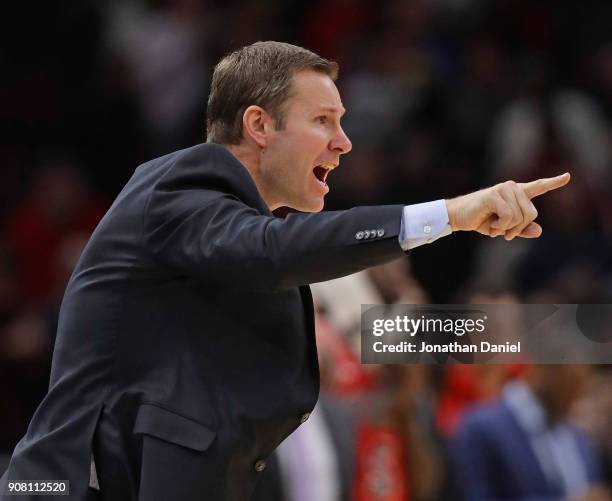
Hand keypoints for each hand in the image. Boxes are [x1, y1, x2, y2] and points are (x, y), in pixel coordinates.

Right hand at [445, 173, 570, 239]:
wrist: (458, 217)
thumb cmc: (481, 220)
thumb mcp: (504, 229)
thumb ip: (522, 230)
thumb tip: (538, 230)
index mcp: (517, 194)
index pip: (539, 186)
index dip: (554, 182)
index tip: (568, 176)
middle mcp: (513, 188)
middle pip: (531, 213)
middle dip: (518, 228)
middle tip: (504, 233)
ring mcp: (504, 189)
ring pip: (519, 216)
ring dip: (507, 229)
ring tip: (495, 227)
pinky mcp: (494, 194)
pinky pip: (508, 216)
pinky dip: (500, 226)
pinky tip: (491, 226)